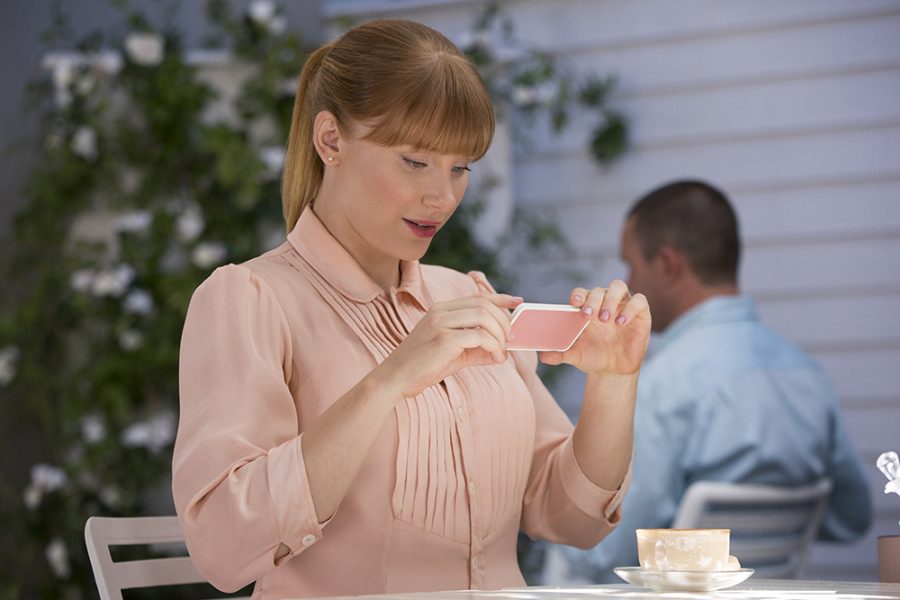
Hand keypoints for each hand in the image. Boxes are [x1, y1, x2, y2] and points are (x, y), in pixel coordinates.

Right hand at [376, 293, 522, 398]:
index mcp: (441, 309)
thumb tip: (501, 351)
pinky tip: (494, 358)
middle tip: (511, 340)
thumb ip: (476, 348)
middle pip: (484, 305)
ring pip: (484, 317)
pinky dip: (493, 346)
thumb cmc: (423, 367)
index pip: (477, 296)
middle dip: (504, 321)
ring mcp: (441, 323)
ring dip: (500, 335)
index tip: (517, 302)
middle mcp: (441, 311)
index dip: (500, 298)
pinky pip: (479, 336)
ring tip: (501, 352)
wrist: (395, 379)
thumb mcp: (454, 354)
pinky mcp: (444, 339)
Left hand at [540, 280, 650, 374]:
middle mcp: (604, 302)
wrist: (614, 370)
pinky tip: (621, 322)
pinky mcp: (640, 313)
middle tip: (588, 316)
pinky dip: (630, 309)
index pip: (581, 293)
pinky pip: (639, 301)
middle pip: (598, 289)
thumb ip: (559, 354)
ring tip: (606, 319)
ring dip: (610, 300)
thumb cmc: (593, 357)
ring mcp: (623, 305)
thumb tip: (542, 356)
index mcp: (587, 308)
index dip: (578, 295)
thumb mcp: (576, 356)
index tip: (574, 304)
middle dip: (593, 300)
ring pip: (618, 287)